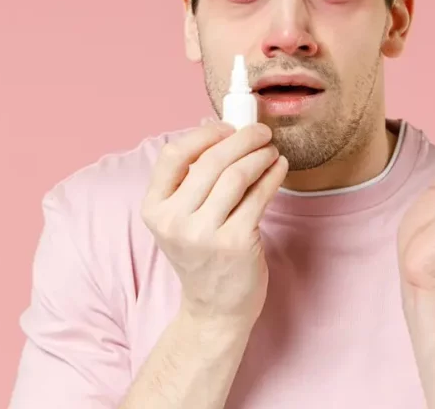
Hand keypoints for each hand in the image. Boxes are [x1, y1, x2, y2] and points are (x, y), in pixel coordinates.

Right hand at [141, 122, 288, 329]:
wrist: (214, 308)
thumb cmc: (201, 255)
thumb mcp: (182, 218)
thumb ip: (192, 177)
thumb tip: (217, 126)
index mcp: (154, 209)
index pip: (173, 155)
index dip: (203, 134)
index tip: (227, 127)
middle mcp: (175, 222)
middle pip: (211, 160)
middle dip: (241, 138)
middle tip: (260, 131)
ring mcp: (205, 234)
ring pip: (236, 175)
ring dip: (259, 155)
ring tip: (271, 150)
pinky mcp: (237, 243)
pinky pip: (259, 196)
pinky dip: (273, 175)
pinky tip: (279, 167)